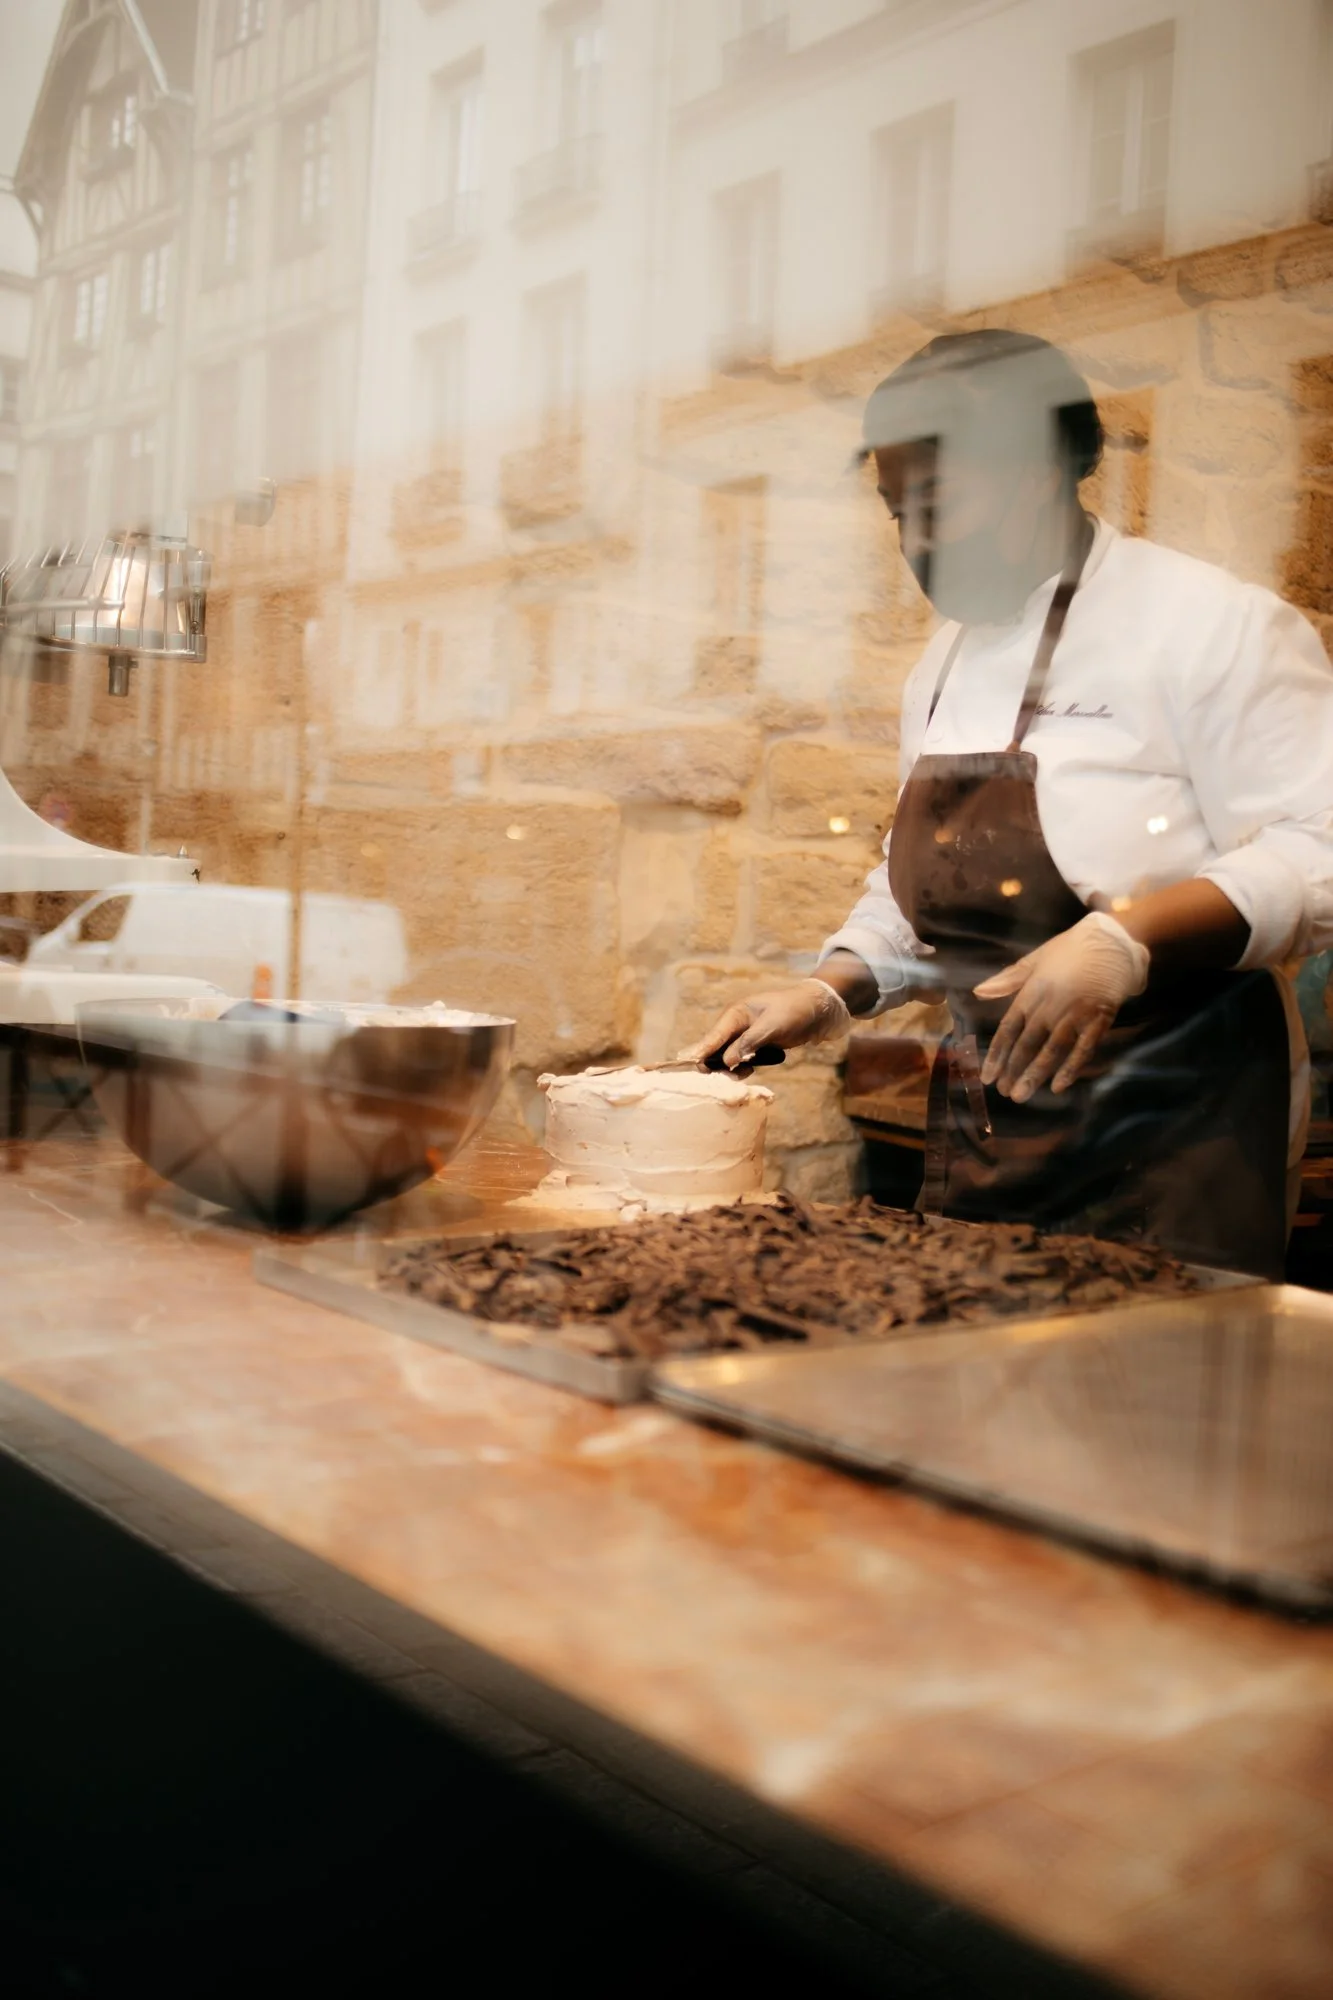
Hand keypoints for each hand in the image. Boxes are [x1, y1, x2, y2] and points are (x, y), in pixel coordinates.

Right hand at [677, 977, 852, 1073]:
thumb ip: (749, 1043)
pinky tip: (747, 1073)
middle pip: (715, 1049)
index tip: (686, 1064)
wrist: (819, 1010)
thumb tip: (728, 1061)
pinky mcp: (756, 1047)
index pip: (713, 1036)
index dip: (700, 1051)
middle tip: (716, 1079)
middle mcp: (737, 1025)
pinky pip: (741, 1061)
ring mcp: (746, 1037)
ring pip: (728, 1057)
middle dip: (713, 1064)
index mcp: (736, 1014)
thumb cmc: (795, 1011)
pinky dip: (741, 1069)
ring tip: (737, 1077)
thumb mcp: (772, 1026)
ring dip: (729, 1069)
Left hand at [974, 912, 1148, 1102]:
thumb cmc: (1071, 949)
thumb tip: (979, 992)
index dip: (997, 1054)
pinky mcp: (1099, 1020)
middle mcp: (1050, 1006)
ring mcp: (1075, 1014)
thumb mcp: (1036, 959)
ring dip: (1035, 1074)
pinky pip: (1083, 1048)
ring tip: (1021, 1095)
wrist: (1113, 941)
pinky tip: (1058, 1086)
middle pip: (1027, 1044)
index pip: (1008, 1029)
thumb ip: (1008, 979)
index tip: (987, 1076)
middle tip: (1004, 1093)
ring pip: (1051, 1050)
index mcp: (1031, 991)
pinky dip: (1070, 1068)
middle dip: (1013, 1070)